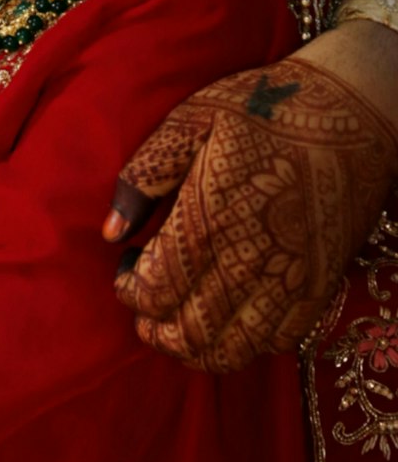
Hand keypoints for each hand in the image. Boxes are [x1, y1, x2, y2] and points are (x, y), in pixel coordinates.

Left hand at [102, 58, 397, 370]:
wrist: (352, 114)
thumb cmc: (263, 110)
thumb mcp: (190, 120)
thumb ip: (145, 174)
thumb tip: (110, 231)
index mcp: (211, 220)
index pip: (155, 290)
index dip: (128, 289)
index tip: (124, 262)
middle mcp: (251, 263)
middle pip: (188, 332)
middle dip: (153, 327)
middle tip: (142, 302)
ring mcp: (290, 282)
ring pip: (230, 351)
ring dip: (193, 348)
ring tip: (174, 323)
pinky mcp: (319, 288)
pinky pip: (275, 343)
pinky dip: (241, 346)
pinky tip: (225, 319)